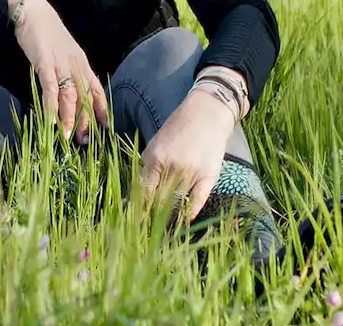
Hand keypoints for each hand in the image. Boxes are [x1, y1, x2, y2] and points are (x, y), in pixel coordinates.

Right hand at [9, 0, 107, 141]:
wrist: (33, 12)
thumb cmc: (46, 33)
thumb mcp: (63, 52)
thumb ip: (68, 69)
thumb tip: (68, 90)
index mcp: (82, 62)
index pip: (96, 88)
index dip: (101, 108)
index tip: (105, 126)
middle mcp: (76, 64)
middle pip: (85, 97)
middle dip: (86, 120)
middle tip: (85, 141)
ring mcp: (61, 64)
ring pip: (70, 96)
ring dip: (69, 118)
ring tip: (68, 136)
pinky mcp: (45, 63)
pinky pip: (51, 89)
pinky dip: (52, 106)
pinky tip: (50, 120)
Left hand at [142, 88, 236, 223]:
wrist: (206, 113)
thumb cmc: (176, 129)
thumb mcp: (154, 145)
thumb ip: (146, 168)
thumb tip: (134, 194)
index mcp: (155, 159)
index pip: (144, 192)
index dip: (138, 210)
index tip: (133, 224)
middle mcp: (173, 167)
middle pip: (159, 200)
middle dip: (152, 215)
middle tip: (146, 230)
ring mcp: (192, 172)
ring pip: (177, 202)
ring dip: (169, 216)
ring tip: (163, 230)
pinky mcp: (209, 175)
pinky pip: (198, 200)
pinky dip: (191, 212)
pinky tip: (184, 221)